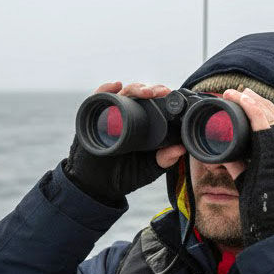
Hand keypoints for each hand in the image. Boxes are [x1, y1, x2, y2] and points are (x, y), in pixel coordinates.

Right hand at [63, 81, 186, 205]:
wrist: (97, 186)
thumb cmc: (123, 175)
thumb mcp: (148, 169)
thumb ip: (164, 161)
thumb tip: (181, 149)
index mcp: (143, 124)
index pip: (154, 104)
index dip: (163, 97)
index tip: (172, 95)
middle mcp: (127, 116)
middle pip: (139, 95)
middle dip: (151, 90)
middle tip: (161, 92)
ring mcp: (110, 115)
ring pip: (122, 94)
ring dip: (135, 89)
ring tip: (145, 92)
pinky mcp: (93, 118)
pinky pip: (98, 98)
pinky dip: (106, 89)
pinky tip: (116, 86)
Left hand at [221, 88, 273, 244]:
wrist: (273, 227)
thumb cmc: (261, 209)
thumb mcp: (248, 180)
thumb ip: (239, 165)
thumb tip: (223, 154)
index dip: (262, 109)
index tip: (246, 100)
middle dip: (257, 101)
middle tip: (239, 91)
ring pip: (272, 117)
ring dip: (253, 101)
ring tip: (238, 92)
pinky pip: (267, 126)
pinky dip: (255, 110)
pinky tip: (244, 100)